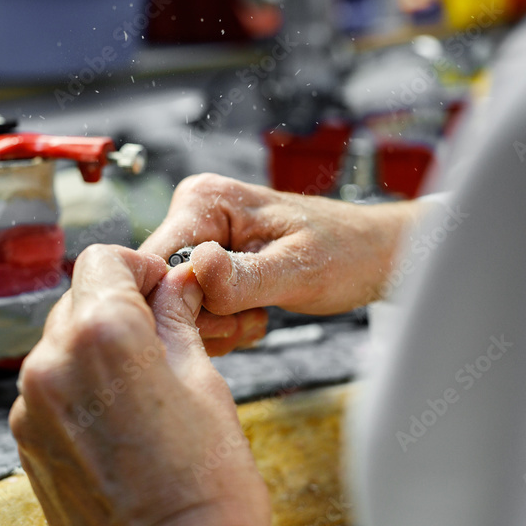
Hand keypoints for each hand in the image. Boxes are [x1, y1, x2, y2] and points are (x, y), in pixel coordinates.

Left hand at [10, 245, 274, 525]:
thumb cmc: (207, 492)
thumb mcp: (206, 386)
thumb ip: (177, 323)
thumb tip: (177, 286)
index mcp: (103, 335)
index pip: (102, 259)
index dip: (139, 268)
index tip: (162, 288)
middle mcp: (52, 363)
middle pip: (77, 298)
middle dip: (118, 305)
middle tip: (162, 334)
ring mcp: (32, 407)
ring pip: (60, 342)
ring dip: (96, 345)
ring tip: (144, 384)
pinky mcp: (27, 443)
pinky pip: (49, 387)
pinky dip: (78, 385)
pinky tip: (119, 418)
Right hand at [140, 174, 419, 354]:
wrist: (371, 255)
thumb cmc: (346, 252)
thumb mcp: (298, 270)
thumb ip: (243, 277)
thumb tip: (195, 270)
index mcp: (205, 200)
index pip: (154, 264)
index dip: (180, 304)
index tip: (228, 318)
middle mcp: (192, 214)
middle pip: (160, 288)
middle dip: (204, 317)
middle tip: (253, 319)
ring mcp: (198, 239)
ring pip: (175, 303)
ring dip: (217, 325)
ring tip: (258, 315)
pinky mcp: (207, 264)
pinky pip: (193, 307)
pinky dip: (222, 324)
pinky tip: (253, 316)